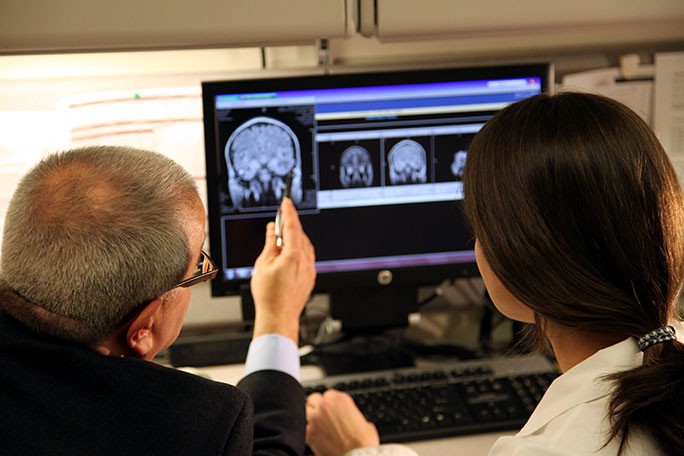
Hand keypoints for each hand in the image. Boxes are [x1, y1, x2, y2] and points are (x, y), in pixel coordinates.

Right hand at [250, 198, 315, 342]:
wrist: (279, 316)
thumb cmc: (269, 295)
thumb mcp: (263, 264)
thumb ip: (271, 244)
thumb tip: (274, 229)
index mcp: (294, 255)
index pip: (292, 227)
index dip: (289, 212)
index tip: (287, 202)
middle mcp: (306, 261)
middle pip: (300, 235)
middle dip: (291, 225)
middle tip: (282, 218)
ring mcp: (310, 270)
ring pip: (305, 246)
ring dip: (296, 238)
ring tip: (283, 237)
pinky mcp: (310, 277)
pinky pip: (307, 257)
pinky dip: (299, 250)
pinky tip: (290, 253)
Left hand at [306, 390, 379, 455]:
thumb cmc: (362, 442)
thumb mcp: (364, 422)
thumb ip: (352, 415)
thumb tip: (350, 419)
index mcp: (340, 400)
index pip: (328, 394)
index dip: (331, 403)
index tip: (332, 409)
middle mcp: (325, 406)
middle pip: (314, 398)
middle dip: (318, 405)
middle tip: (322, 414)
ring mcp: (315, 419)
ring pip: (306, 410)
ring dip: (310, 415)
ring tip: (315, 423)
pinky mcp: (309, 434)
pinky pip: (304, 427)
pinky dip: (309, 431)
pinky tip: (314, 435)